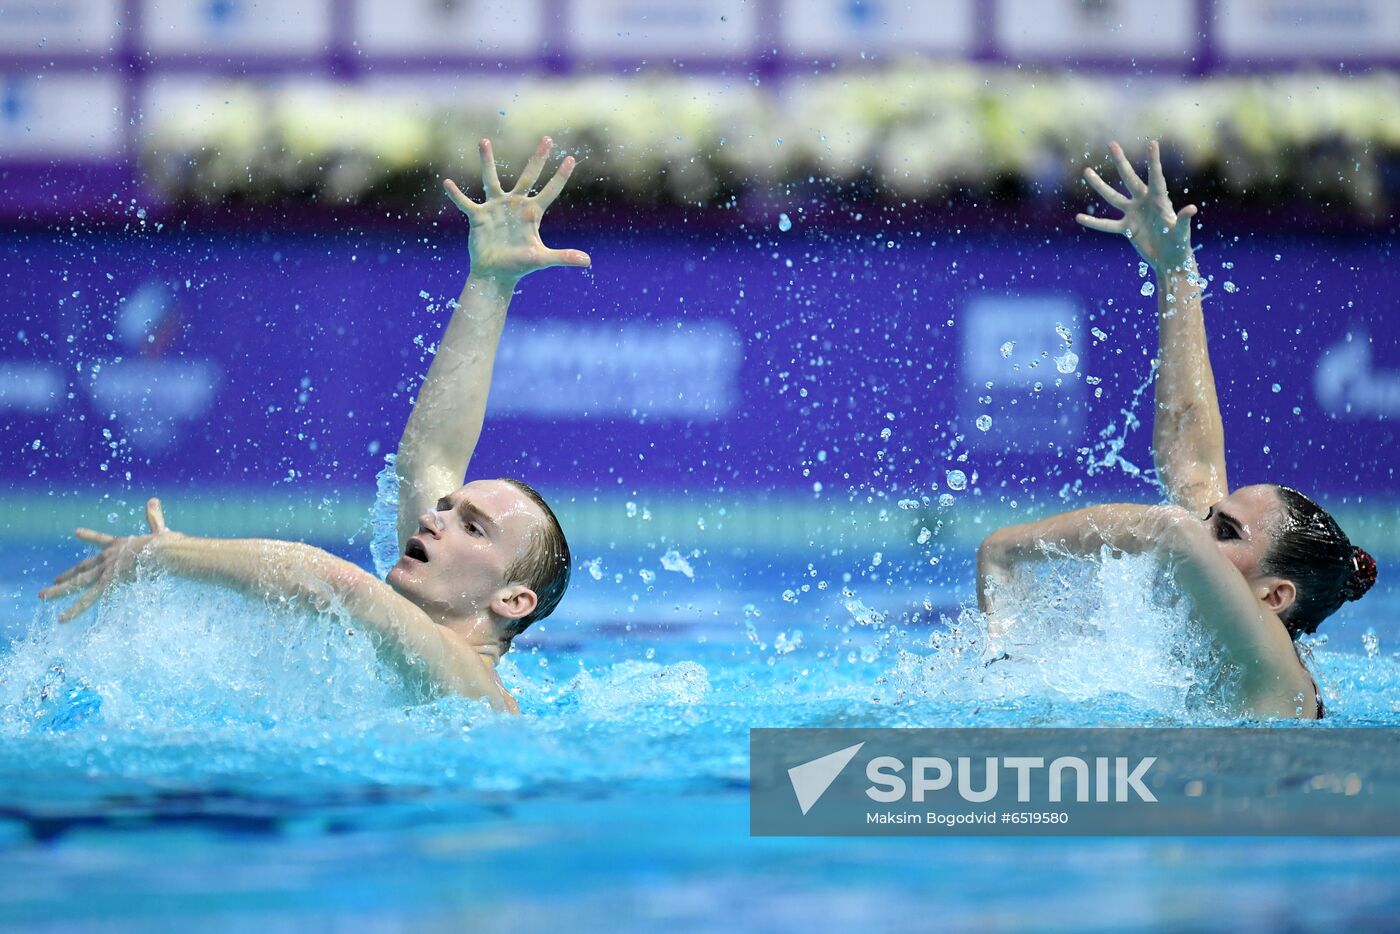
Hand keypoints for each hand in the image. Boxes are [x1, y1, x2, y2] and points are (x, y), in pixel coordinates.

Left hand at [40, 498, 179, 621]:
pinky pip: (88, 599)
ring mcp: (106, 570)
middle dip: (67, 576)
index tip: (76, 533)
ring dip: (59, 591)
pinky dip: (75, 610)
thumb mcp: (160, 530)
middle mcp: (108, 557)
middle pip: (82, 568)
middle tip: (53, 581)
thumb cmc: (166, 544)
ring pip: (78, 583)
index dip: (89, 537)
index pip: (101, 541)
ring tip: (42, 596)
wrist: (164, 552)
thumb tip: (153, 500)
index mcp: (120, 545)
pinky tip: (62, 619)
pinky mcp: (108, 582)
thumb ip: (154, 517)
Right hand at [444, 137, 590, 283]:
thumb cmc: (519, 266)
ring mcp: (496, 208)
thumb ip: (563, 257)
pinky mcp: (478, 216)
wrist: (495, 274)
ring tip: (483, 141)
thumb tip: (587, 261)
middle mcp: (515, 205)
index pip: (550, 191)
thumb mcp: (542, 259)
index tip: (571, 158)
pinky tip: (447, 184)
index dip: (560, 176)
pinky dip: (456, 195)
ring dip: (487, 161)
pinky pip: (465, 203)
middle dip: (538, 158)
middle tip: (548, 138)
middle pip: (529, 176)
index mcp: (532, 213)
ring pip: (491, 180)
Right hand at [1076, 139, 1197, 272]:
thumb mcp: (1182, 231)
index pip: (1155, 177)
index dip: (1153, 161)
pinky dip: (1094, 222)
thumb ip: (1183, 219)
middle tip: (1112, 144)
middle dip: (1121, 162)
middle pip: (1129, 179)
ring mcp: (1133, 214)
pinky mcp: (1126, 229)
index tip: (1151, 143)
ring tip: (1087, 171)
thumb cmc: (1180, 243)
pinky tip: (1079, 217)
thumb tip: (1191, 209)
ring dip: (1099, 185)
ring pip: (1113, 197)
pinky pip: (1107, 224)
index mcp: (1160, 200)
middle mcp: (1144, 202)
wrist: (1170, 259)